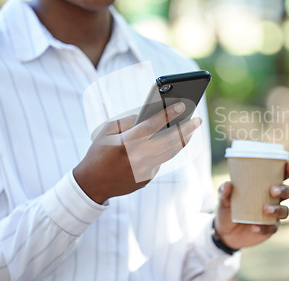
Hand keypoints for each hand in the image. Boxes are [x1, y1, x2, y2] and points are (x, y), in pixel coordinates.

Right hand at [73, 102, 200, 203]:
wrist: (92, 184)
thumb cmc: (98, 152)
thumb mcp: (107, 131)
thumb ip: (128, 121)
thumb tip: (150, 113)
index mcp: (126, 143)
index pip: (152, 125)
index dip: (169, 114)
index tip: (183, 105)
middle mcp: (138, 158)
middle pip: (169, 141)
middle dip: (186, 128)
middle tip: (197, 119)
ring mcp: (144, 170)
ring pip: (170, 153)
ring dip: (183, 140)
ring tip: (190, 129)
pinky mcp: (147, 178)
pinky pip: (161, 161)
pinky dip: (167, 150)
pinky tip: (173, 141)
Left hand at [214, 162, 288, 249]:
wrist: (225, 232)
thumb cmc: (228, 209)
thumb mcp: (223, 199)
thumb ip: (224, 192)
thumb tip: (228, 184)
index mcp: (265, 186)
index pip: (280, 176)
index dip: (287, 170)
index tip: (288, 166)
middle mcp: (273, 199)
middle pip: (287, 192)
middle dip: (283, 189)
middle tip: (272, 190)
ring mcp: (273, 215)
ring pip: (285, 211)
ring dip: (277, 209)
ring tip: (264, 209)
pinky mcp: (269, 229)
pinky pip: (272, 228)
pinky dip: (265, 227)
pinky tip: (255, 227)